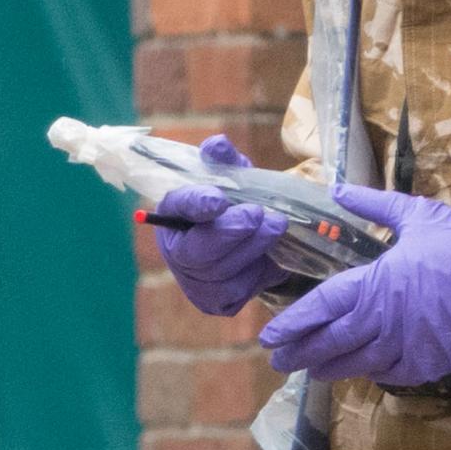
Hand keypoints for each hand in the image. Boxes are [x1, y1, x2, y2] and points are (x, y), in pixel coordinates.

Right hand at [157, 134, 289, 315]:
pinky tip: (274, 254)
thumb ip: (225, 161)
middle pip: (198, 251)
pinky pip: (242, 290)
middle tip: (260, 215)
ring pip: (223, 273)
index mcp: (173, 214)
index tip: (218, 200)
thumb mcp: (235, 179)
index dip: (196, 204)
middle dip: (231, 232)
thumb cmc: (238, 206)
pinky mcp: (218, 303)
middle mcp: (176, 253)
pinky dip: (261, 271)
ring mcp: (195, 283)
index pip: (178, 207)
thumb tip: (217, 146)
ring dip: (254, 248)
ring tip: (277, 227)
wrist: (254, 245)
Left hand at [260, 184, 450, 385]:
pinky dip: (370, 373)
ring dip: (329, 368)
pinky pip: (391, 375)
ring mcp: (410, 346)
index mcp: (378, 282)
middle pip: (332, 343)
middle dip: (301, 352)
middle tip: (277, 360)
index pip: (323, 307)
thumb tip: (336, 189)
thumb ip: (371, 204)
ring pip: (357, 364)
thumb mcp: (415, 213)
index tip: (270, 335)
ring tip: (308, 370)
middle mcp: (387, 320)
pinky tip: (358, 370)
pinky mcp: (432, 364)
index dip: (294, 323)